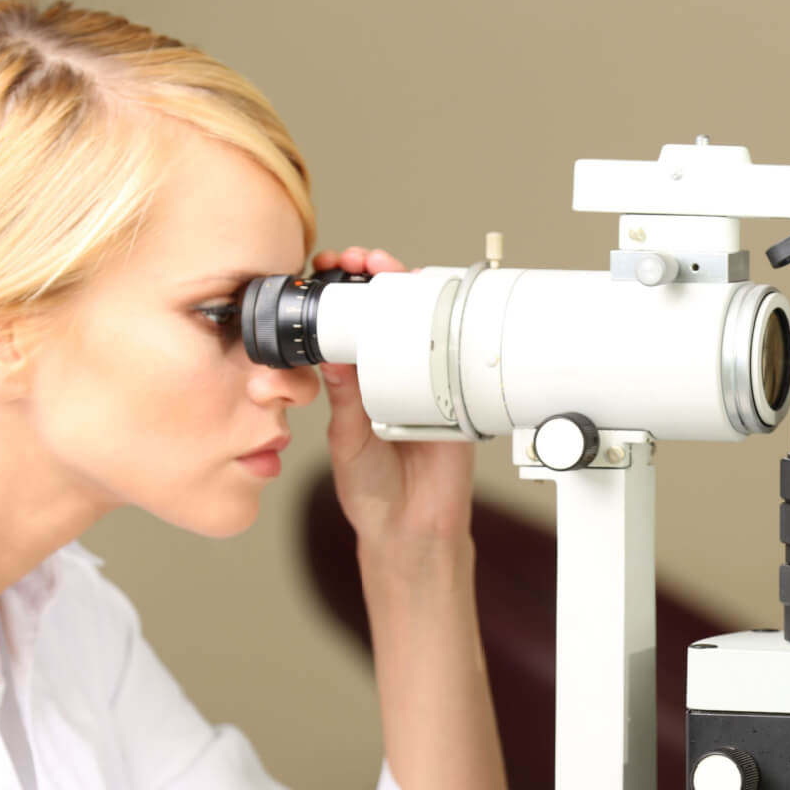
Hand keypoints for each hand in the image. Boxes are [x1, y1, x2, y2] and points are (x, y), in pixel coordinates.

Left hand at [313, 246, 474, 552]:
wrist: (412, 528)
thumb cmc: (374, 490)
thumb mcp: (348, 441)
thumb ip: (346, 401)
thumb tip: (333, 358)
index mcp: (359, 381)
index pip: (350, 323)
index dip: (341, 293)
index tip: (330, 269)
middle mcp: (394, 374)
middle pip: (391, 311)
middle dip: (378, 276)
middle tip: (363, 260)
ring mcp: (429, 382)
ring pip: (425, 324)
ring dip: (413, 292)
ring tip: (394, 273)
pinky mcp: (458, 397)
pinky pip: (458, 358)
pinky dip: (453, 330)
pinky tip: (441, 309)